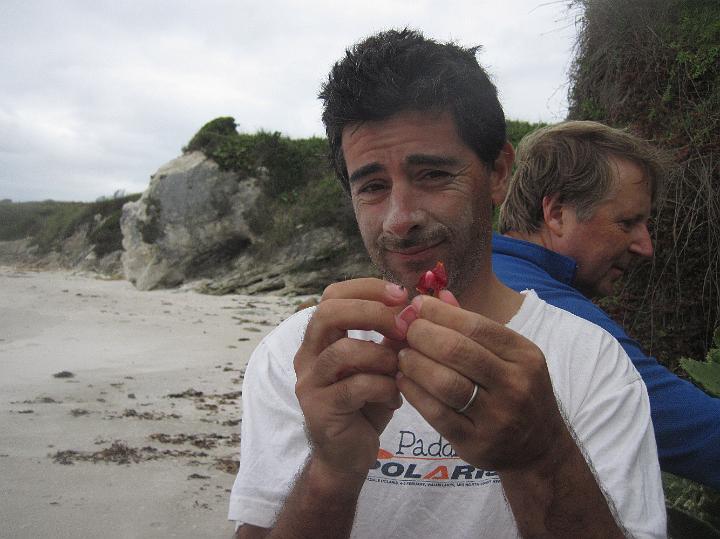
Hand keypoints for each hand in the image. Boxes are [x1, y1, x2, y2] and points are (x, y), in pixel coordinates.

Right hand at [294, 278, 409, 475]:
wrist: (348, 456)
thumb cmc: (366, 405)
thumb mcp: (382, 364)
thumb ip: (393, 336)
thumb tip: (419, 304)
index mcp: (321, 338)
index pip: (333, 295)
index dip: (367, 288)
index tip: (402, 294)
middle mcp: (308, 355)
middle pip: (328, 313)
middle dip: (372, 312)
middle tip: (403, 324)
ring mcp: (310, 382)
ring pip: (343, 351)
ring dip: (381, 355)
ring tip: (400, 368)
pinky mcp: (320, 409)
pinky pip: (355, 387)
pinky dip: (383, 387)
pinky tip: (395, 397)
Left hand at [396, 291, 570, 470]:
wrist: (540, 448)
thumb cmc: (518, 391)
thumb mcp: (510, 356)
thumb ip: (474, 327)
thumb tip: (437, 296)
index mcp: (524, 355)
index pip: (475, 325)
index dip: (439, 313)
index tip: (416, 305)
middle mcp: (515, 384)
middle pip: (457, 351)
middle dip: (422, 335)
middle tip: (404, 330)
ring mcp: (497, 417)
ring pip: (444, 383)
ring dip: (415, 364)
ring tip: (402, 356)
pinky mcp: (476, 444)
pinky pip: (436, 414)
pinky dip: (414, 393)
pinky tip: (404, 381)